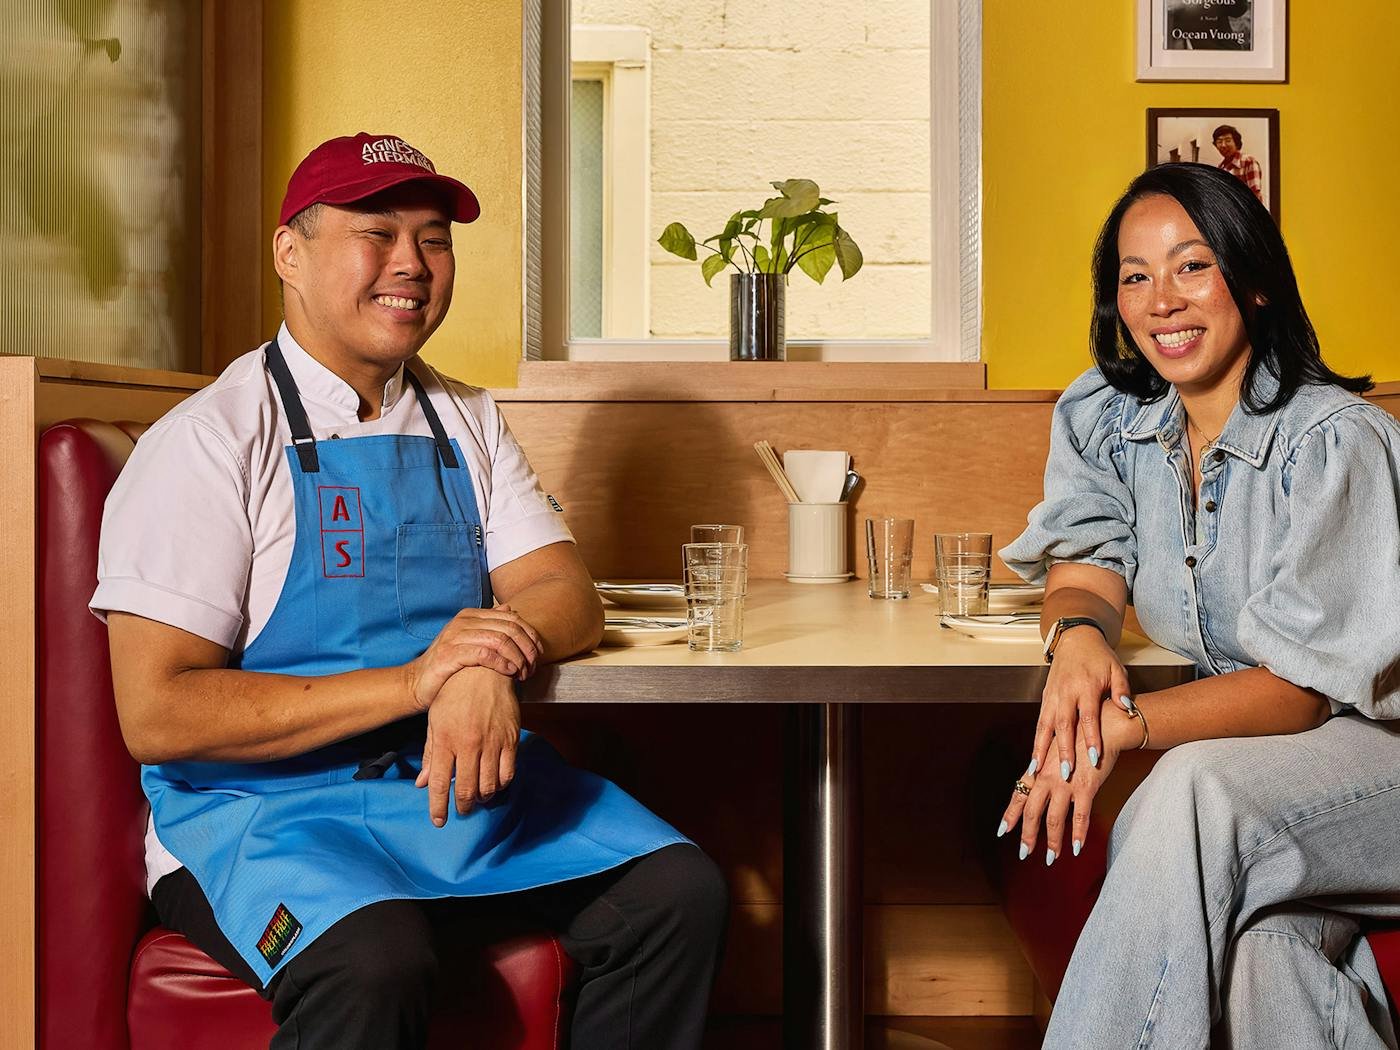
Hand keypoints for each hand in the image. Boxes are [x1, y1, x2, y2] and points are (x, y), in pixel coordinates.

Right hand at [405, 604, 544, 709]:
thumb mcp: (471, 641)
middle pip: (509, 628)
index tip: (539, 654)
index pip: (512, 618)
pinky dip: (502, 663)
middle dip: (527, 649)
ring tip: (523, 674)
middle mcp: (463, 621)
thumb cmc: (449, 665)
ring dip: (517, 658)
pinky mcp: (450, 654)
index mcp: (471, 615)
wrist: (416, 683)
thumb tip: (510, 608)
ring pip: (500, 640)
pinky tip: (509, 673)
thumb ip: (490, 625)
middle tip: (532, 668)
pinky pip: (484, 654)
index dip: (530, 635)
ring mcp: (455, 636)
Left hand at [415, 666, 520, 825]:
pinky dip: (501, 784)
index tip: (439, 821)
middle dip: (462, 807)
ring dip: (482, 798)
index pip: (440, 784)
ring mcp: (491, 742)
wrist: (484, 669)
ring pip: (489, 786)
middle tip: (461, 810)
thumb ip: (431, 754)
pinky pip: (508, 772)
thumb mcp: (435, 721)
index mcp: (445, 740)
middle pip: (466, 790)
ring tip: (478, 797)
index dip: (438, 808)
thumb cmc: (454, 694)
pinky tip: (495, 783)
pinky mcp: (510, 739)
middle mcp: (468, 744)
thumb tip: (423, 783)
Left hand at [999, 698, 1142, 862]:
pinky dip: (1077, 834)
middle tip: (1024, 854)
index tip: (1002, 830)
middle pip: (1032, 812)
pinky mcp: (1086, 787)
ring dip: (1053, 842)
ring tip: (1051, 859)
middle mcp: (1046, 778)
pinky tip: (1076, 848)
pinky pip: (1079, 816)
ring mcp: (1065, 783)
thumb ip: (1045, 771)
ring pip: (1054, 819)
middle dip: (1028, 835)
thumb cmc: (1079, 740)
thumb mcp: (1055, 754)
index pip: (1019, 795)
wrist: (1103, 726)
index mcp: (1038, 770)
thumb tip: (1034, 783)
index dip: (1010, 814)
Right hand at [1032, 626, 1130, 781]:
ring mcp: (1052, 696)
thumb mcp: (1116, 669)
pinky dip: (1035, 743)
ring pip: (1044, 727)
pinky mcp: (1045, 699)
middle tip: (1065, 773)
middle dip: (1063, 751)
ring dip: (1040, 750)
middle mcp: (1065, 693)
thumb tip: (1127, 709)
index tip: (1094, 758)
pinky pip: (1039, 724)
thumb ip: (1121, 690)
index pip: (1088, 716)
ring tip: (1037, 772)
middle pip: (1062, 725)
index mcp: (1085, 686)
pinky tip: (1033, 761)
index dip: (1090, 738)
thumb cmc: (1098, 657)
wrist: (1075, 639)